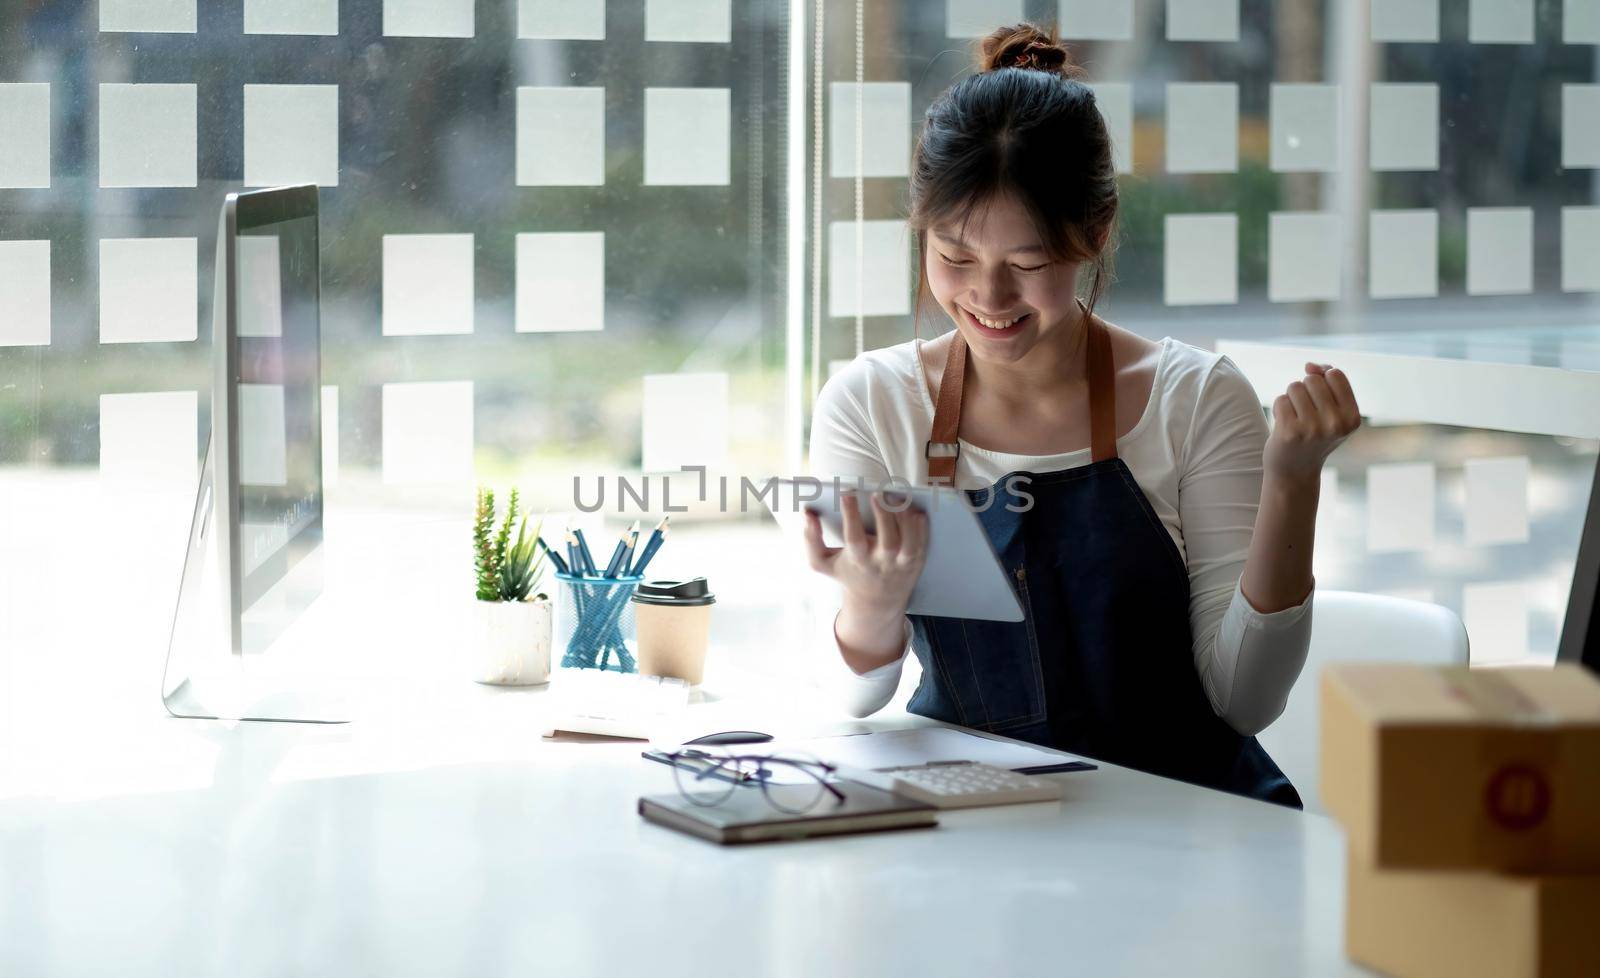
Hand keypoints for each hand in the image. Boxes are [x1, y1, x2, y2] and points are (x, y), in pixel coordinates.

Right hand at [802, 491, 927, 615]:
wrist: (875, 602)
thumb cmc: (848, 573)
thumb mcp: (822, 563)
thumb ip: (810, 539)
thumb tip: (807, 514)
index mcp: (858, 561)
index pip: (854, 538)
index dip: (850, 515)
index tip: (847, 493)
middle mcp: (881, 564)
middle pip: (887, 541)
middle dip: (883, 515)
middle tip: (877, 493)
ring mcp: (900, 565)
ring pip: (908, 544)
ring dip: (905, 521)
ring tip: (898, 499)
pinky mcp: (915, 563)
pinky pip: (922, 546)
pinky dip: (921, 530)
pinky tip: (917, 512)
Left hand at [1263, 363, 1360, 484]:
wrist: (1294, 470)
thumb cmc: (1313, 434)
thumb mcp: (1331, 410)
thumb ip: (1327, 380)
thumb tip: (1310, 365)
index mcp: (1353, 417)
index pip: (1335, 374)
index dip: (1322, 380)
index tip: (1319, 400)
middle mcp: (1336, 424)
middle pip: (1313, 379)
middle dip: (1305, 390)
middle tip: (1305, 414)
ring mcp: (1313, 429)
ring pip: (1295, 387)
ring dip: (1291, 398)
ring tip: (1296, 418)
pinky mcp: (1290, 432)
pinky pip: (1281, 400)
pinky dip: (1280, 408)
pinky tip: (1285, 425)